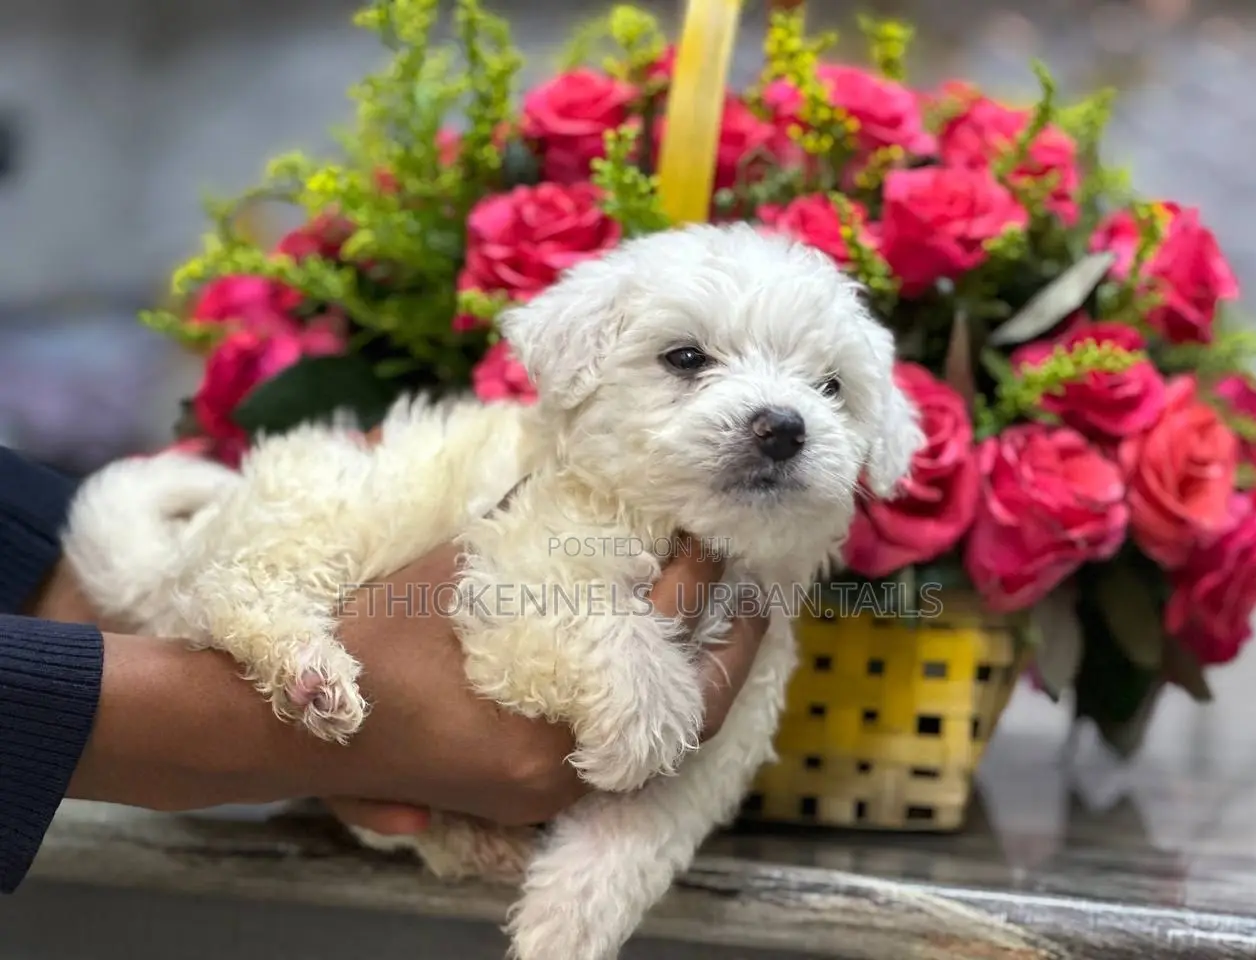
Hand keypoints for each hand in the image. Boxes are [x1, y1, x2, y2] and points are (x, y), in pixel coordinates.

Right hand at [322, 533, 767, 834]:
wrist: (289, 729)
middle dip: (727, 652)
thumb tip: (580, 470)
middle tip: (757, 595)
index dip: (698, 590)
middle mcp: (556, 776)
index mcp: (545, 727)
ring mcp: (543, 793)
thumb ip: (527, 532)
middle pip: (683, 717)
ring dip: (696, 681)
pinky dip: (651, 704)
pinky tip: (658, 658)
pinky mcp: (526, 792)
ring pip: (657, 741)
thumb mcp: (454, 577)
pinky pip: (618, 752)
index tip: (719, 540)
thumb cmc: (365, 646)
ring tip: (724, 622)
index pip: (658, 652)